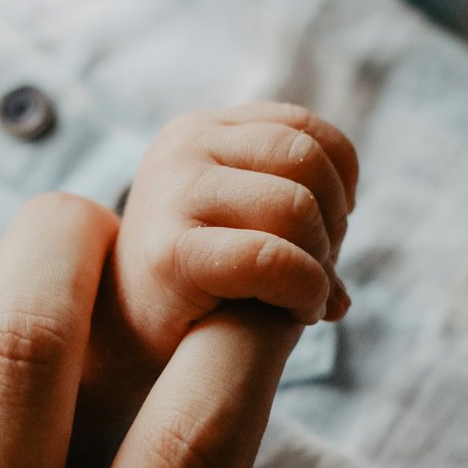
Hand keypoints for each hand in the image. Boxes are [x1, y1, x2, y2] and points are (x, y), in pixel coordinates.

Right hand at [115, 102, 358, 363]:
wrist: (121, 338)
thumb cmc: (194, 286)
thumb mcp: (243, 230)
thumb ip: (296, 224)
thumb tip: (346, 296)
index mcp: (202, 131)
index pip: (304, 129)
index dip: (341, 178)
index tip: (333, 226)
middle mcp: (184, 149)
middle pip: (305, 159)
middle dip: (331, 220)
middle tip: (322, 268)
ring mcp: (173, 195)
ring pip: (294, 205)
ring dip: (321, 260)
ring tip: (309, 294)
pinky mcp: (172, 252)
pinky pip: (270, 258)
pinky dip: (305, 288)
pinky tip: (302, 312)